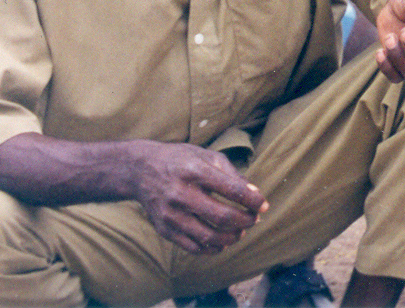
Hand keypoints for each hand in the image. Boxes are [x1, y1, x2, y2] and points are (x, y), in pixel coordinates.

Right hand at [127, 140, 267, 255]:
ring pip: (209, 236)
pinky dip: (212, 248)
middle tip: (254, 219)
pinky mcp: (164, 229)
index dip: (253, 200)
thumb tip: (255, 194)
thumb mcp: (207, 156)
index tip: (264, 205)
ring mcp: (170, 214)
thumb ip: (232, 174)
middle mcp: (181, 193)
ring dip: (232, 237)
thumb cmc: (181, 160)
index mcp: (195, 171)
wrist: (140, 171)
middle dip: (245, 221)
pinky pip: (193, 246)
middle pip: (222, 216)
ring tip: (241, 232)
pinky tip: (222, 242)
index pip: (232, 189)